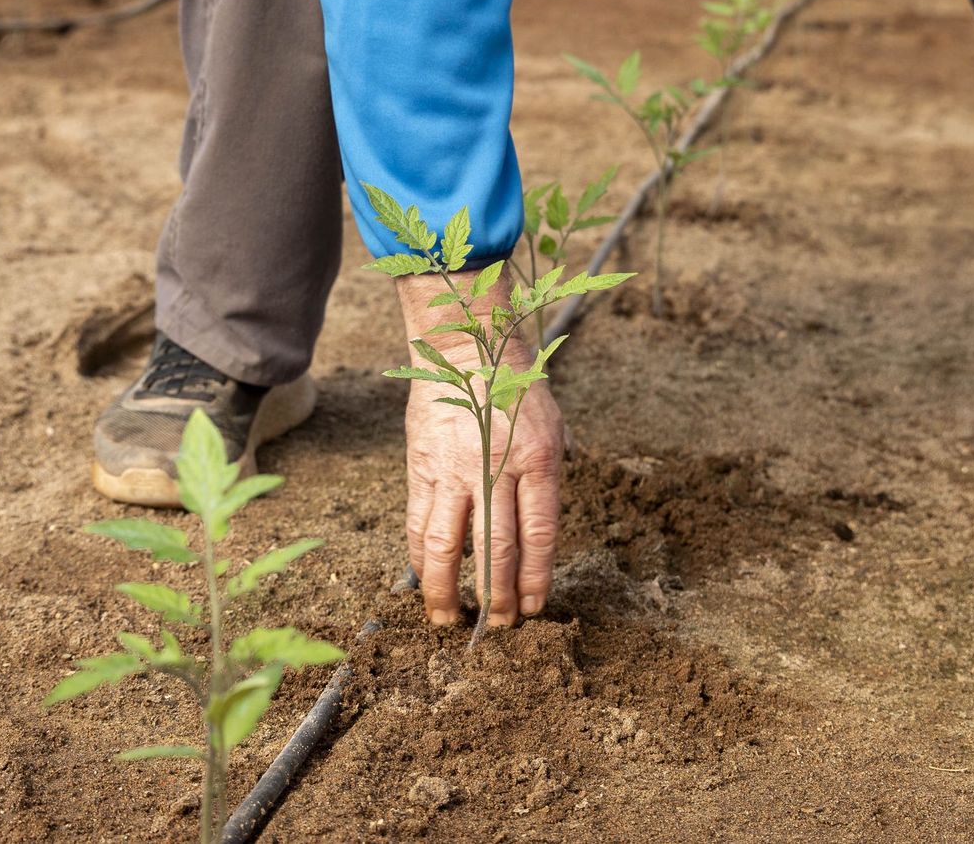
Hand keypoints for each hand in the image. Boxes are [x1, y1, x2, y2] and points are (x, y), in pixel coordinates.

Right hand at [396, 271, 565, 626]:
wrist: (467, 346)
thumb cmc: (516, 387)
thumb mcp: (553, 426)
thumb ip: (550, 476)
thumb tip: (541, 528)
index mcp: (537, 459)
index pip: (538, 534)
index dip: (534, 578)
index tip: (532, 608)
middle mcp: (495, 468)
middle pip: (495, 548)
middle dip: (496, 596)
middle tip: (498, 627)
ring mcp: (454, 468)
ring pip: (447, 544)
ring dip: (447, 589)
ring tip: (449, 619)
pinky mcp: (421, 465)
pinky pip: (419, 521)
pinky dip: (420, 556)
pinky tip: (423, 578)